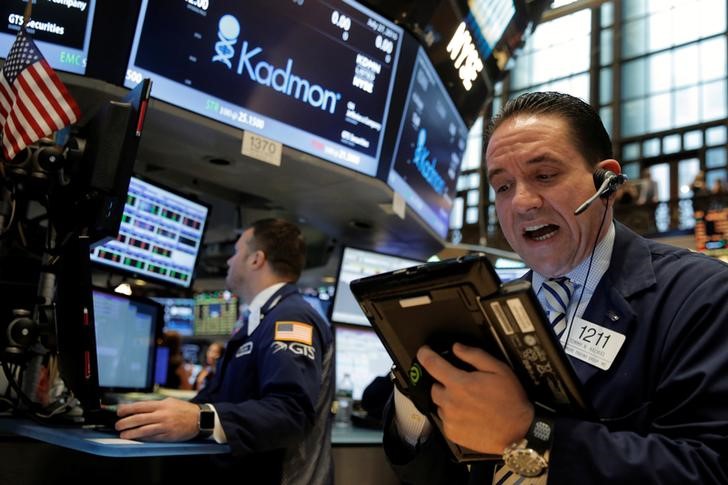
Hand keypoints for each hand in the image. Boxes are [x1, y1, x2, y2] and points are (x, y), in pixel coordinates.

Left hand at [115, 398, 200, 441]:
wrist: (200, 419)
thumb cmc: (184, 409)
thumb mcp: (170, 402)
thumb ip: (156, 405)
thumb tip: (140, 408)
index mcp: (162, 404)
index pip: (140, 406)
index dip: (127, 409)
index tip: (119, 411)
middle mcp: (162, 415)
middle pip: (138, 419)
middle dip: (125, 422)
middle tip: (118, 425)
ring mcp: (164, 426)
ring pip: (143, 430)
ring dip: (131, 433)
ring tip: (123, 434)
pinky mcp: (167, 435)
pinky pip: (152, 437)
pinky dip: (143, 438)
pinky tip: (137, 438)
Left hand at [417, 343, 533, 453]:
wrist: (519, 431)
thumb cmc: (511, 400)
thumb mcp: (498, 369)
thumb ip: (474, 356)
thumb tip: (457, 348)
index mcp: (460, 383)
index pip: (432, 364)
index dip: (425, 355)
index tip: (424, 352)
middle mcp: (451, 402)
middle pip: (435, 387)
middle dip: (445, 383)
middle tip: (463, 386)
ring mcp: (450, 419)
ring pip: (440, 404)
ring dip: (448, 400)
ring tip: (468, 403)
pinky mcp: (452, 433)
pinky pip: (445, 420)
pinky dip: (452, 416)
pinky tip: (468, 415)